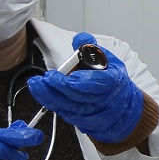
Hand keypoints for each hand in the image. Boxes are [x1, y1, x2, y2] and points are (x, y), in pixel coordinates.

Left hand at [26, 35, 144, 141]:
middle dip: (62, 87)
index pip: (102, 82)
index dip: (87, 81)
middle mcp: (104, 99)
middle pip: (82, 96)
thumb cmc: (112, 81)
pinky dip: (51, 103)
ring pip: (70, 106)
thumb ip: (92, 49)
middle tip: (48, 77)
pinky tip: (40, 94)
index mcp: (114, 81)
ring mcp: (92, 113)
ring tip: (37, 84)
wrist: (121, 108)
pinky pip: (65, 113)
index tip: (72, 77)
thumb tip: (81, 38)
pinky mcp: (81, 121)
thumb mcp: (109, 61)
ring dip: (51, 95)